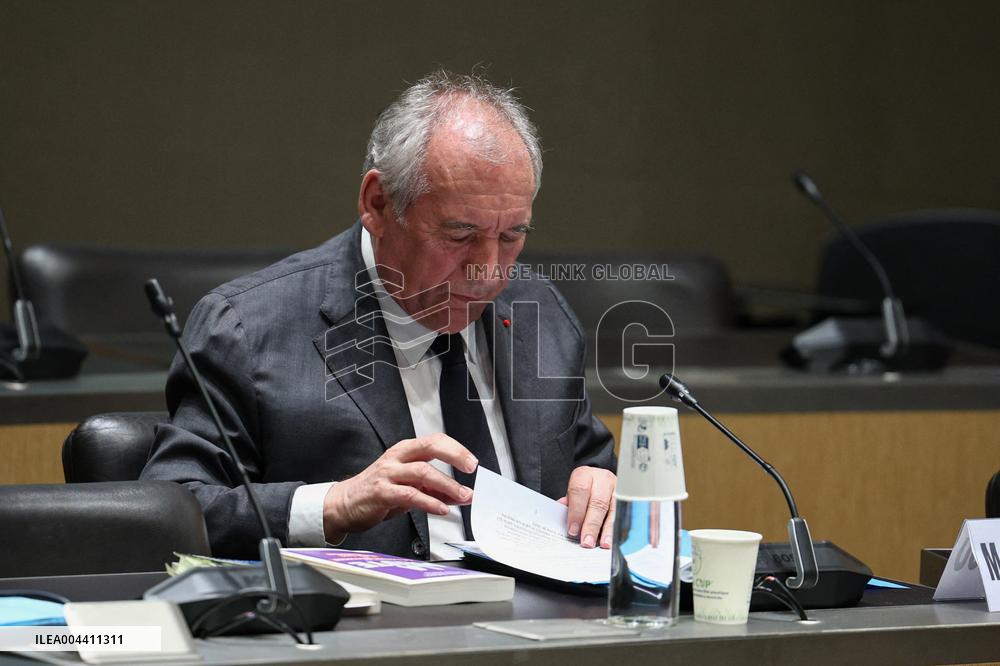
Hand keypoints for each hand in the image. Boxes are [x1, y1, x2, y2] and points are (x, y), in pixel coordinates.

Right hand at [322, 433, 476, 542]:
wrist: (343, 504)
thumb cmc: (376, 492)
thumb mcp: (408, 487)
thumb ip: (433, 490)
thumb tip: (460, 495)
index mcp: (404, 451)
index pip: (435, 441)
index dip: (456, 449)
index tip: (471, 462)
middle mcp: (397, 458)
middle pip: (430, 448)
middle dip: (455, 456)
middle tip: (471, 468)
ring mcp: (388, 474)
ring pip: (423, 472)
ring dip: (447, 485)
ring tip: (462, 495)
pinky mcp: (382, 492)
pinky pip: (410, 494)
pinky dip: (429, 502)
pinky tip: (441, 508)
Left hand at [557, 466, 615, 548]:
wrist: (600, 479)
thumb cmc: (584, 489)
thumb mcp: (573, 493)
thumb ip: (568, 506)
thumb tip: (563, 522)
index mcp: (584, 475)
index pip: (579, 492)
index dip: (576, 512)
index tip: (573, 530)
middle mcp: (602, 479)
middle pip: (598, 503)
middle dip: (592, 525)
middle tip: (586, 541)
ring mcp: (617, 488)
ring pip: (613, 510)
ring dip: (607, 530)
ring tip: (603, 544)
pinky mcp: (628, 498)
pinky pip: (623, 515)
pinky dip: (618, 529)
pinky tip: (615, 540)